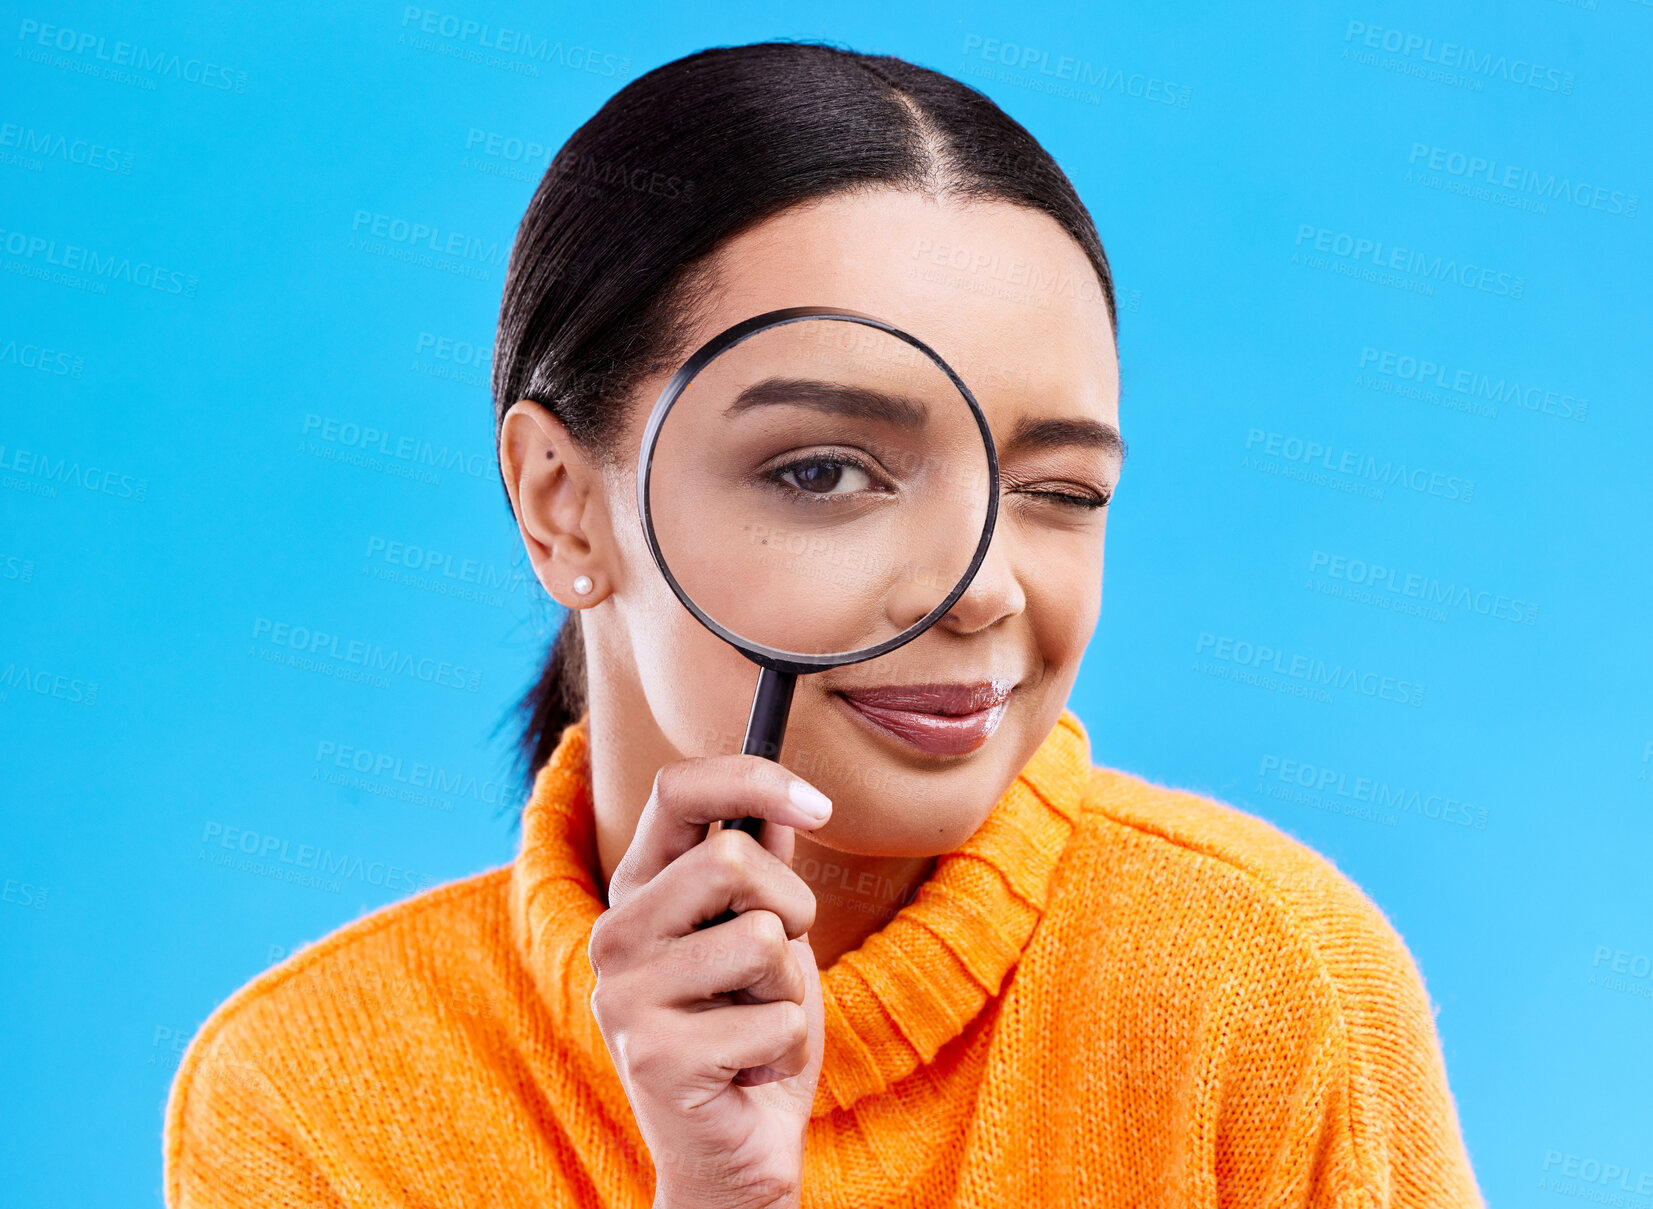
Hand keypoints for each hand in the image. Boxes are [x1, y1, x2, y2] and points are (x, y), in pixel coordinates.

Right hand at [588, 756, 831, 1208]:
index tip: (820, 804)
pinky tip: (752, 1072)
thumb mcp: (765, 936)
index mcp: (637, 891)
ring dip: (792, 988)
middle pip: (734, 859)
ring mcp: (625, 996)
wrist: (737, 1153)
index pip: (676, 790)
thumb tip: (781, 798)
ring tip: (759, 1023)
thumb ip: (763, 871)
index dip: (753, 778)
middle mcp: (615, 933)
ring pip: (764, 939)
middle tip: (778, 965)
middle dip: (792, 909)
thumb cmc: (752, 1033)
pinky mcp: (654, 1057)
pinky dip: (789, 1046)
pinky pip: (777, 1017)